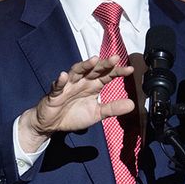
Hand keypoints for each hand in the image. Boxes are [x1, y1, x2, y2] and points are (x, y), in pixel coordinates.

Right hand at [17, 55, 134, 151]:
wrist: (51, 124)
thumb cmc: (73, 115)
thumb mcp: (96, 114)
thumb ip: (112, 108)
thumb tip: (132, 105)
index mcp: (92, 86)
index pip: (107, 76)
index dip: (117, 71)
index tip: (130, 69)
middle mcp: (81, 82)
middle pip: (94, 70)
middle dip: (104, 64)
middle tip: (115, 58)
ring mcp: (68, 86)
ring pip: (76, 72)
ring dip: (84, 66)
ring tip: (93, 60)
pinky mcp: (54, 94)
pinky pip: (57, 86)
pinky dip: (60, 81)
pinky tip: (64, 76)